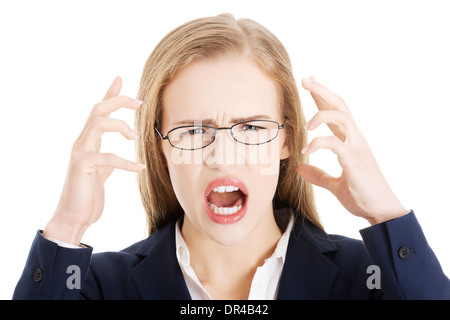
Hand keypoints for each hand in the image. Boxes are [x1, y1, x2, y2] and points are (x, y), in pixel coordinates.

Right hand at [43, 76, 144, 244]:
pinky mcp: (81, 166)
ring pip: (98, 124)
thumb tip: (114, 160)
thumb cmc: (87, 195)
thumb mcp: (100, 174)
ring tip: (135, 138)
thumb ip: (105, 162)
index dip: (109, 94)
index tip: (120, 78)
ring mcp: (79, 152)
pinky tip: (140, 168)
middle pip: (98, 110)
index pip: (98, 112)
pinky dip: (126, 162)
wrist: (74, 217)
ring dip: (120, 126)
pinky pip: (106, 158)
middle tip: (139, 103)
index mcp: (88, 141)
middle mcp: (82, 142)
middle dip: (118, 101)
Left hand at [297, 77, 407, 224]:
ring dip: (321, 114)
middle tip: (305, 79)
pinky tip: (305, 152)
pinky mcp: (354, 160)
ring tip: (305, 125)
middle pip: (340, 105)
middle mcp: (355, 139)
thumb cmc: (361, 196)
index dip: (322, 96)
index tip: (309, 83)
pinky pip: (334, 143)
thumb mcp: (334, 185)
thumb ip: (318, 175)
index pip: (336, 112)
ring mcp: (356, 147)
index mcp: (350, 142)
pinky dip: (318, 143)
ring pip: (342, 117)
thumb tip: (300, 169)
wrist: (380, 211)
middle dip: (322, 90)